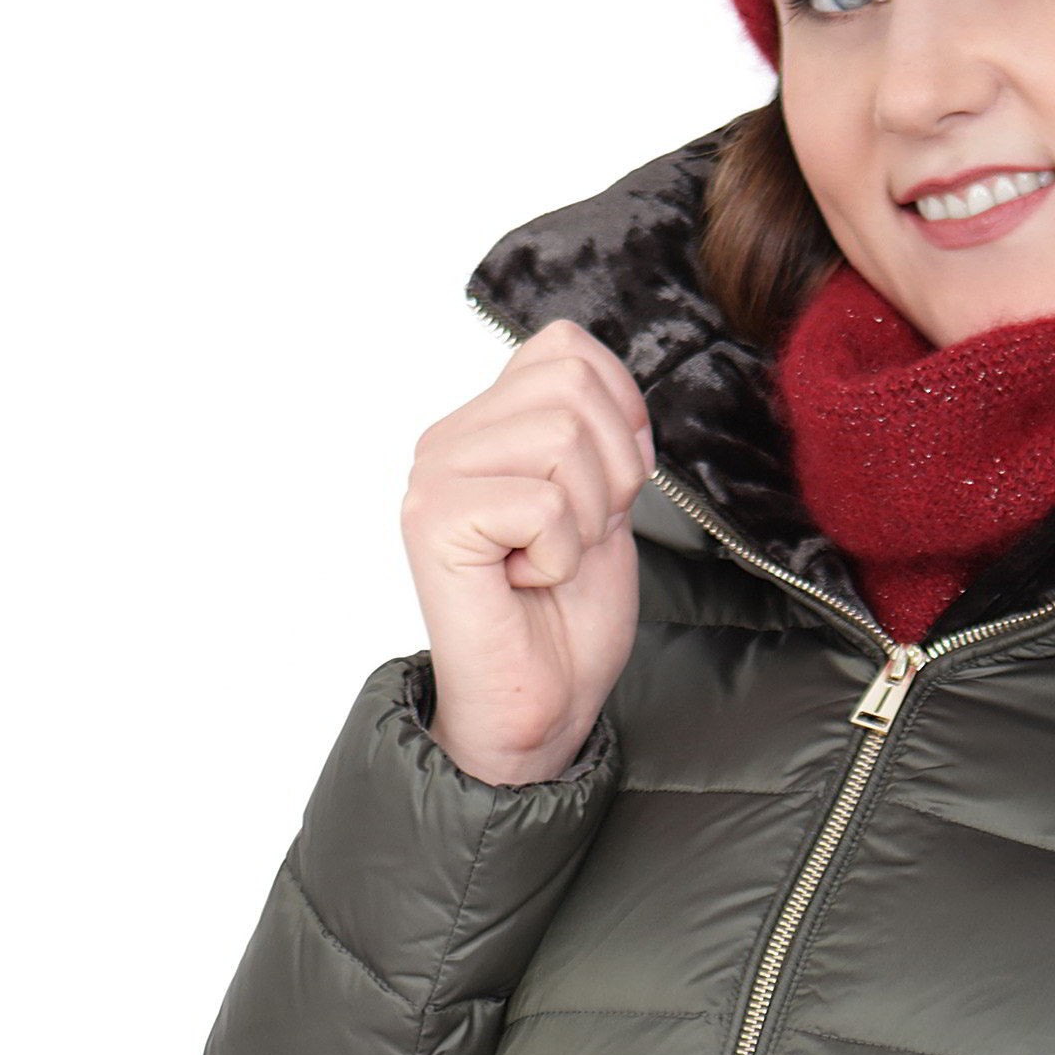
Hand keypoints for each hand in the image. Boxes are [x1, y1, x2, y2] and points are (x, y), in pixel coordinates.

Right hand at [401, 316, 651, 786]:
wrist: (542, 708)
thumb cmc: (568, 618)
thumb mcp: (603, 501)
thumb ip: (597, 431)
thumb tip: (611, 385)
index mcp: (486, 424)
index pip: (566, 347)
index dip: (620, 412)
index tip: (608, 491)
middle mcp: (450, 438)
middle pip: (571, 383)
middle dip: (610, 470)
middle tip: (576, 537)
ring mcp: (435, 475)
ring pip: (562, 436)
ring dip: (584, 517)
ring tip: (548, 562)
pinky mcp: (435, 519)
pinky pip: (543, 502)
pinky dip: (560, 555)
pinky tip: (524, 584)